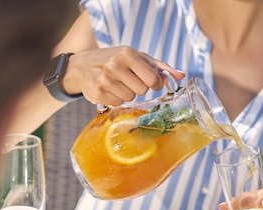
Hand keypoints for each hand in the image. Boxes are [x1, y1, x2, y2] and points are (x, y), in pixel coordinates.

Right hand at [63, 46, 184, 105]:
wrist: (81, 66)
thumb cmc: (114, 60)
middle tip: (127, 79)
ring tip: (116, 84)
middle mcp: (115, 66)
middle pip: (142, 91)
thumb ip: (159, 67)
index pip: (152, 79)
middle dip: (138, 87)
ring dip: (127, 93)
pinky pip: (118, 104)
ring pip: (130, 98)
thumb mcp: (136, 57)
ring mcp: (104, 81)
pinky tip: (108, 90)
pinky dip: (116, 99)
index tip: (148, 80)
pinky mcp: (97, 94)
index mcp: (127, 54)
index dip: (153, 83)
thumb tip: (181, 76)